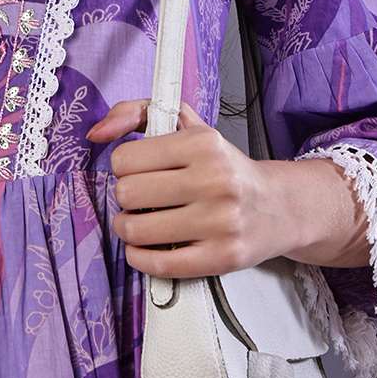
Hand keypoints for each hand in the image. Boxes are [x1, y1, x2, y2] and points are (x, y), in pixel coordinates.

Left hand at [87, 97, 300, 278]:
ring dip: (128, 228)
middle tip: (140, 199)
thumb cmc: (225, 166)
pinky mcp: (222, 258)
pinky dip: (139, 257)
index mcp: (202, 143)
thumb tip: (96, 133)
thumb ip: (137, 113)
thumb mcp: (188, 126)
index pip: (124, 159)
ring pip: (136, 229)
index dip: (124, 167)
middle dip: (126, 198)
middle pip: (127, 194)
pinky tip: (144, 248)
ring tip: (140, 222)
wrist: (280, 206)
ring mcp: (220, 222)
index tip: (138, 172)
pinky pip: (158, 264)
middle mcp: (214, 180)